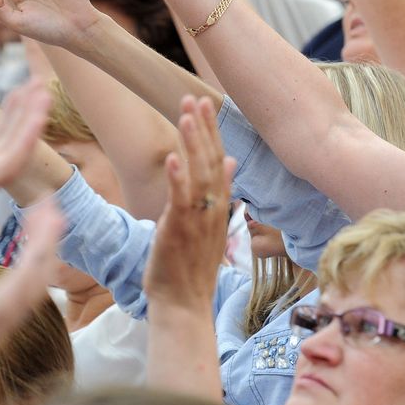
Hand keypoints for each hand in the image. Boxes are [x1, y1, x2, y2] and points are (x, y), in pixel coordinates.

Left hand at [144, 96, 234, 310]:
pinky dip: (178, 179)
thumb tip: (230, 162)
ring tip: (186, 114)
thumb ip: (219, 192)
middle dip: (203, 129)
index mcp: (219, 207)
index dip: (212, 132)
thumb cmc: (191, 266)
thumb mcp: (209, 225)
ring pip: (199, 175)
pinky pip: (180, 201)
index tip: (205, 104)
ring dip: (193, 143)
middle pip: (212, 162)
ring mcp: (197, 220)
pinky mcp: (179, 231)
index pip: (219, 161)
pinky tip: (174, 157)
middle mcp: (212, 210)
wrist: (184, 305)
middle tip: (195, 98)